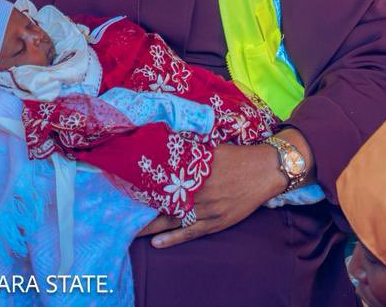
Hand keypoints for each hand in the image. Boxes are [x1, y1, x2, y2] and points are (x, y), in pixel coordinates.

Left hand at [139, 141, 286, 248]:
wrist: (265, 170)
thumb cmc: (238, 156)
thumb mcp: (213, 147)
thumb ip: (191, 149)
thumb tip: (169, 142)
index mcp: (196, 170)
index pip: (164, 179)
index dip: (145, 185)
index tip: (127, 186)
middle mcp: (199, 190)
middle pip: (165, 200)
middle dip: (144, 206)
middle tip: (120, 212)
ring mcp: (207, 208)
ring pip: (174, 218)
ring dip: (153, 224)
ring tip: (131, 229)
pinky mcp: (216, 221)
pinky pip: (190, 232)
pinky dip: (173, 238)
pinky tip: (157, 243)